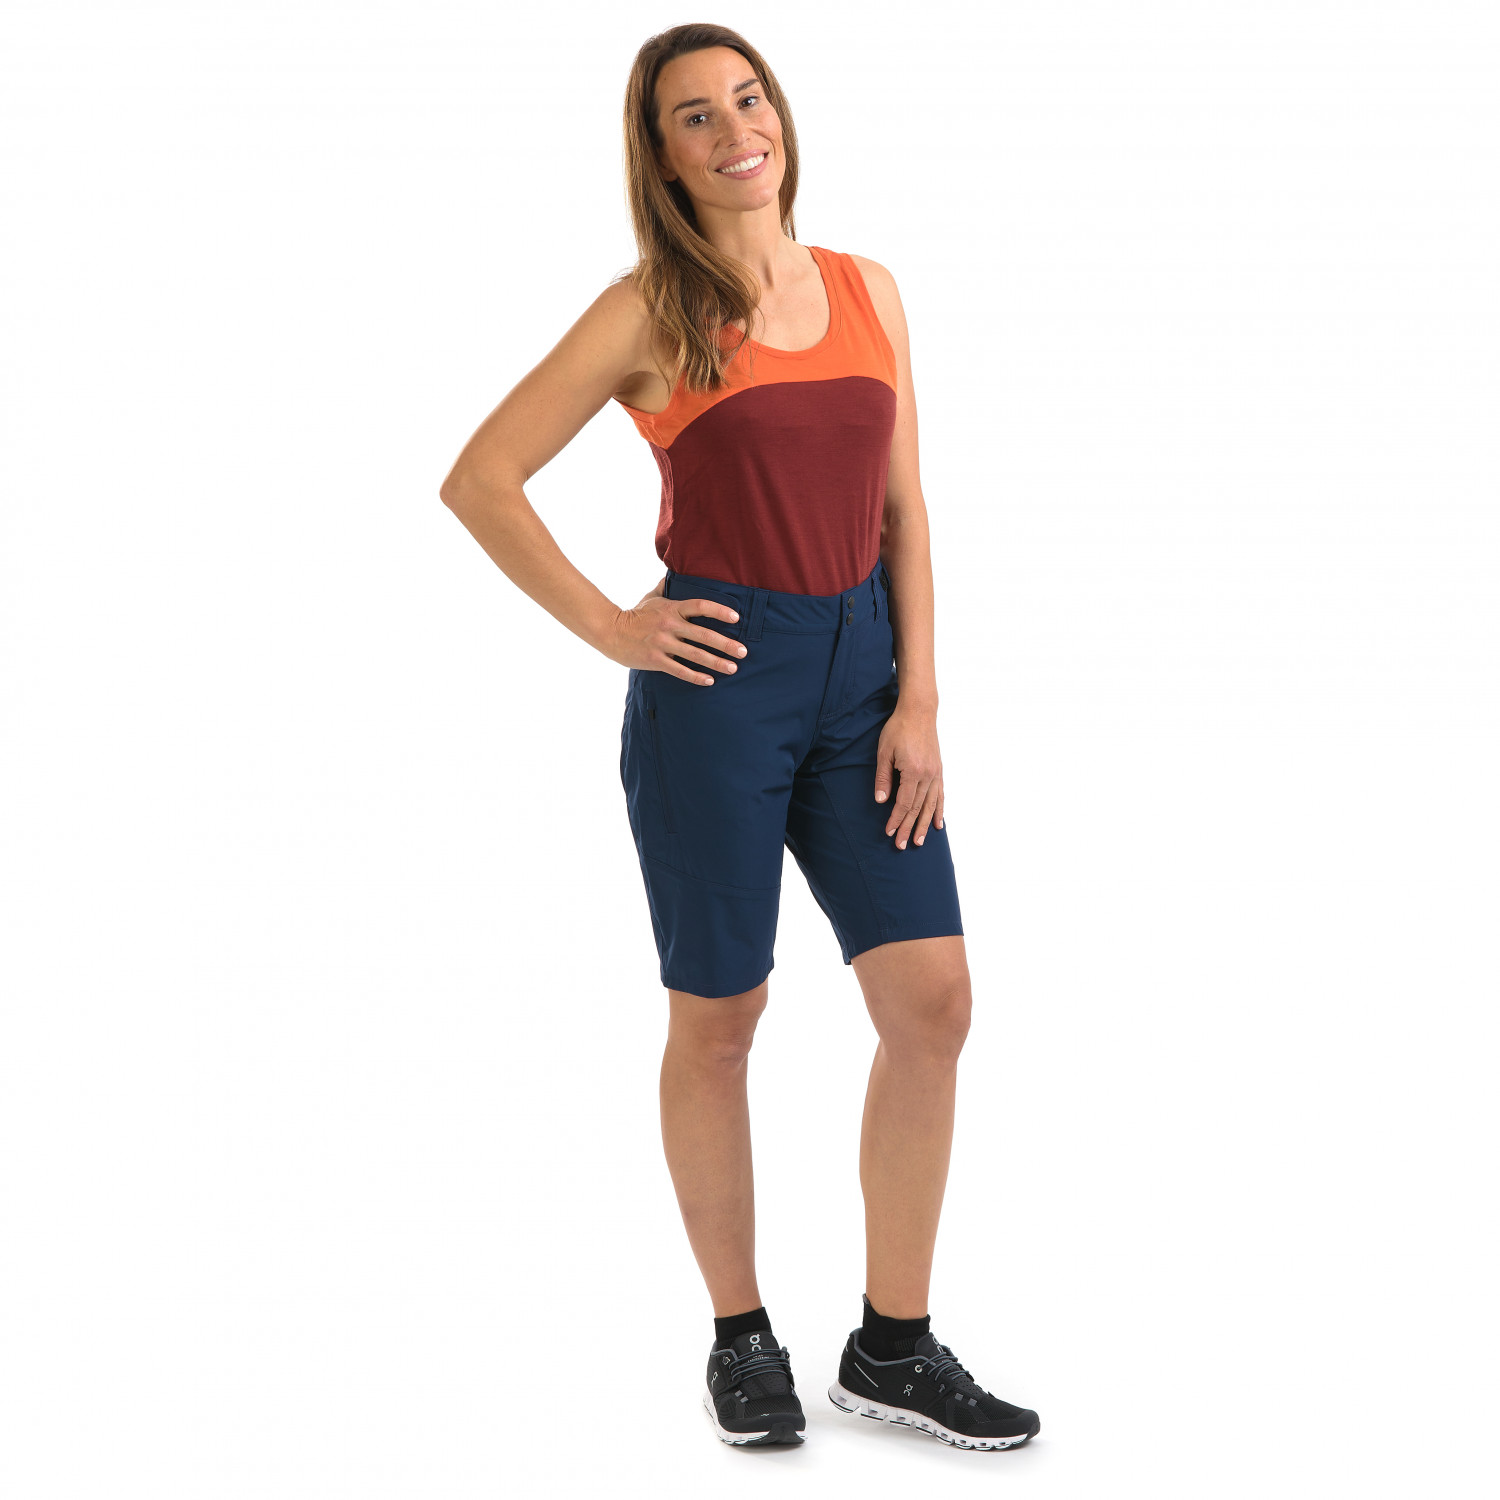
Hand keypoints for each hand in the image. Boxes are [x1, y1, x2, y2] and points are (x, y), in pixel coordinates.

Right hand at [606, 574, 748, 684]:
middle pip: (704, 634)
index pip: (700, 606)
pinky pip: (680, 670)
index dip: (719, 611)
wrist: (610, 631)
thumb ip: (666, 588)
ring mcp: (663, 643)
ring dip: (717, 662)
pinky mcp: (655, 660)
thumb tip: (674, 573)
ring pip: (695, 654)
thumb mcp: (650, 598)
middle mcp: (670, 625)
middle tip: (743, 651)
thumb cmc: (634, 615)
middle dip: (726, 644)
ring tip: (733, 668)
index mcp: (672, 609)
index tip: (736, 618)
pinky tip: (710, 680)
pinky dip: (696, 676)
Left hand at [873, 704, 945, 848]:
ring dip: (924, 825)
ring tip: (919, 841)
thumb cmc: (898, 729)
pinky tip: (938, 824)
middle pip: (917, 808)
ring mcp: (936, 773)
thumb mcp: (884, 752)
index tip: (889, 832)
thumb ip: (883, 777)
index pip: (904, 803)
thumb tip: (880, 801)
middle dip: (908, 828)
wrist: (919, 711)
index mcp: (913, 771)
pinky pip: (941, 795)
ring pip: (931, 805)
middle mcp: (928, 775)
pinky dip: (939, 810)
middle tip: (902, 846)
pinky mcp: (939, 770)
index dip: (896, 819)